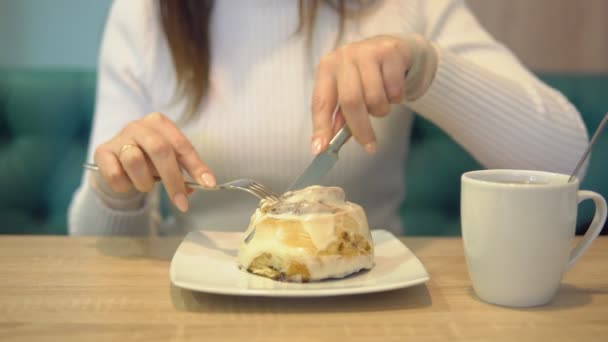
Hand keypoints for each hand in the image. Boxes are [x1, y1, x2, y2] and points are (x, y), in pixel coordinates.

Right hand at [92, 112, 215, 211]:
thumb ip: (185, 171)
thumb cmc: (149, 161)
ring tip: (146, 185)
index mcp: (160, 123)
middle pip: (160, 150)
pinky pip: (115, 174)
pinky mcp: (101, 152)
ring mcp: (118, 137)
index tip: (208, 184)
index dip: (196, 166)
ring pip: (135, 161)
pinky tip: (127, 184)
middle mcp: (138, 125)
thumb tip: (202, 185)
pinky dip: (125, 186)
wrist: (116, 163)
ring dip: (145, 182)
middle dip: (173, 179)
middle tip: (181, 202)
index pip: (182, 145)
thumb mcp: (169, 162)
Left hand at [311, 34, 437, 153]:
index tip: (321, 149)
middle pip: (351, 100)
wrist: (394, 50)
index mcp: (327, 68)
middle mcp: (344, 56)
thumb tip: (328, 146)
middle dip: (360, 128)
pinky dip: (397, 98)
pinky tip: (393, 89)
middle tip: (369, 146)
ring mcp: (367, 52)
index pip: (321, 102)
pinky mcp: (390, 52)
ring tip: (381, 102)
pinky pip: (394, 90)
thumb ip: (339, 118)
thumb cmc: (365, 76)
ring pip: (375, 97)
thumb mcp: (348, 92)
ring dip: (381, 110)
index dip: (321, 127)